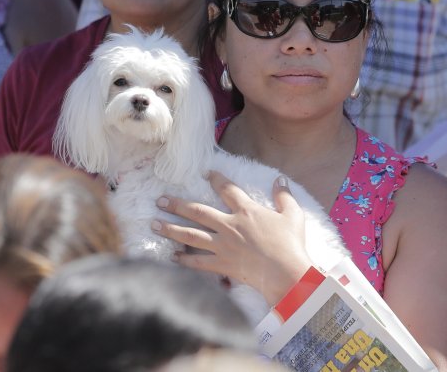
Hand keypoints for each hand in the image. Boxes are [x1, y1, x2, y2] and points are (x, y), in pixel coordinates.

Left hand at [152, 171, 313, 305]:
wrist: (286, 273)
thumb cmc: (291, 244)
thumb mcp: (293, 215)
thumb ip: (284, 196)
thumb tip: (280, 179)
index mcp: (246, 211)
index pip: (227, 189)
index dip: (216, 179)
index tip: (205, 172)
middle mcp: (229, 226)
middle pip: (197, 211)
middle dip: (177, 204)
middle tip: (160, 200)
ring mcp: (223, 246)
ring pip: (191, 235)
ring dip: (171, 228)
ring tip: (154, 223)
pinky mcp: (222, 265)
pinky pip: (198, 262)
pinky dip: (184, 260)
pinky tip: (172, 256)